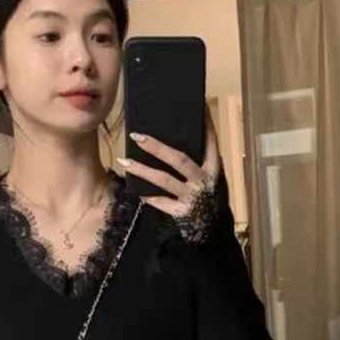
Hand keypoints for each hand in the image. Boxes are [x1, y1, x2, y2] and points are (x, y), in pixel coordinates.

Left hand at [117, 101, 222, 242]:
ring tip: (124, 161)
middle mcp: (203, 181)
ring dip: (142, 170)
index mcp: (213, 170)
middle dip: (157, 147)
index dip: (205, 126)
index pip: (210, 143)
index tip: (199, 107)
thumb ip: (200, 164)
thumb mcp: (212, 181)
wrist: (215, 232)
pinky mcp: (181, 213)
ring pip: (164, 180)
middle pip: (179, 159)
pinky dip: (148, 196)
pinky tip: (134, 189)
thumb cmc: (211, 202)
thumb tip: (181, 141)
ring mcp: (191, 197)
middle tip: (137, 136)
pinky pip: (161, 202)